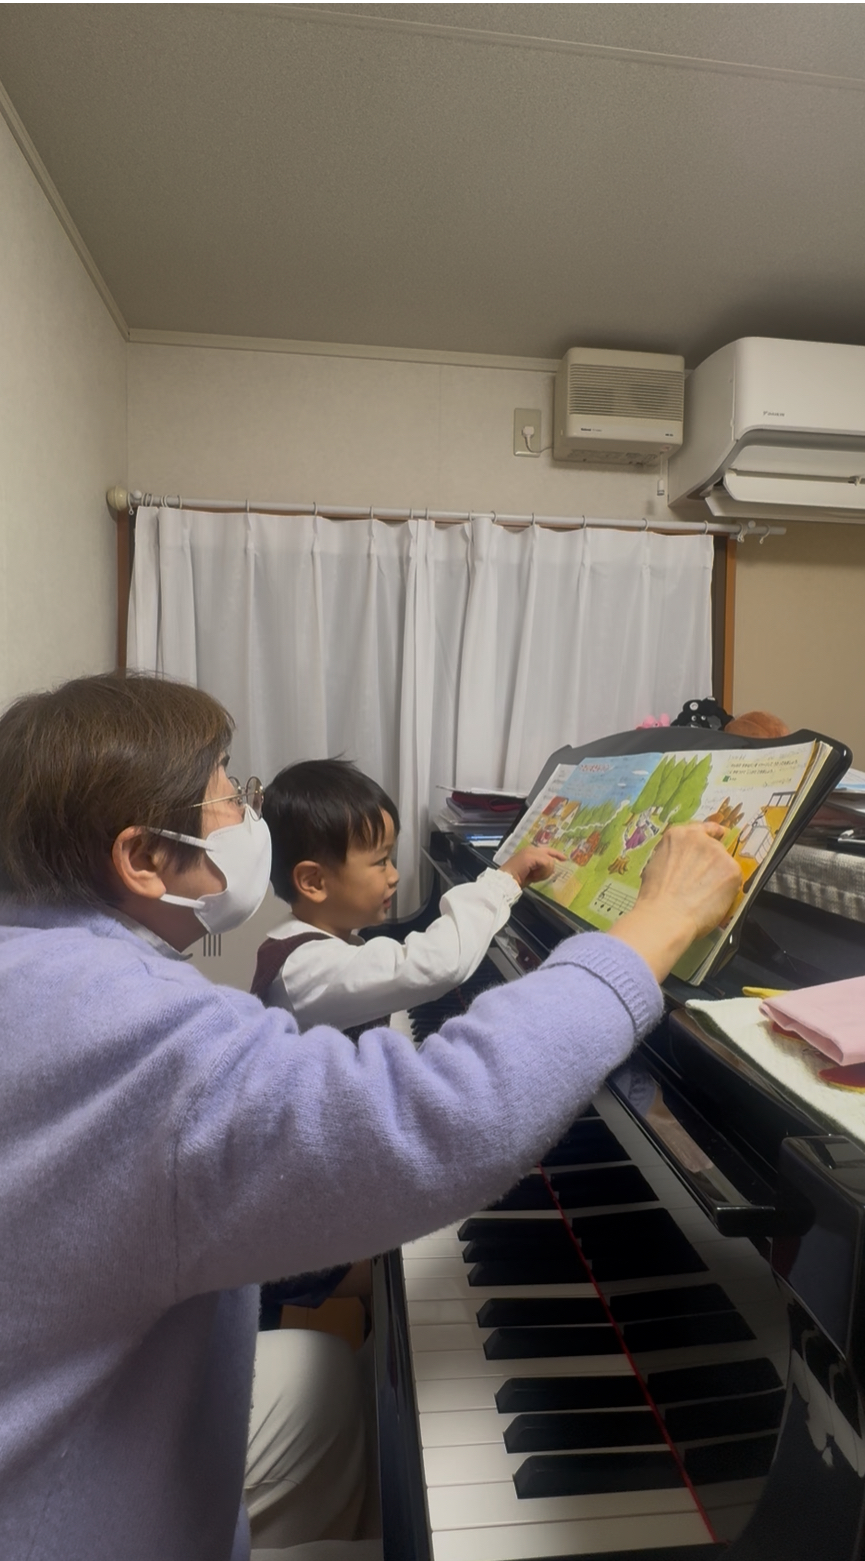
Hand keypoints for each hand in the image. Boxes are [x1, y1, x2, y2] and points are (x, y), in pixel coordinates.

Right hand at [499, 846, 565, 888]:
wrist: (505, 881)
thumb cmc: (516, 879)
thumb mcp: (532, 873)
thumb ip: (540, 867)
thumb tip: (551, 867)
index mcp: (529, 851)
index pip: (547, 850)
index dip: (556, 854)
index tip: (565, 859)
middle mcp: (530, 849)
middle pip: (549, 854)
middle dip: (549, 866)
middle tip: (549, 872)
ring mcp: (530, 851)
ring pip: (549, 861)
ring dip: (544, 873)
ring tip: (534, 877)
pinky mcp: (531, 856)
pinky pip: (546, 863)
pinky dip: (542, 872)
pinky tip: (534, 877)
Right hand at [608, 822, 741, 981]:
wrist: (666, 916)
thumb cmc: (655, 898)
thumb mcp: (655, 865)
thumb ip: (673, 857)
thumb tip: (681, 863)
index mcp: (678, 836)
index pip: (701, 828)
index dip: (710, 833)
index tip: (717, 835)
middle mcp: (700, 839)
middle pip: (714, 847)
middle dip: (711, 863)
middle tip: (704, 882)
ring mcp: (717, 853)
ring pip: (724, 864)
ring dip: (719, 877)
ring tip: (704, 896)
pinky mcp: (732, 870)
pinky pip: (733, 879)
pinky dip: (727, 890)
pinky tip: (712, 901)